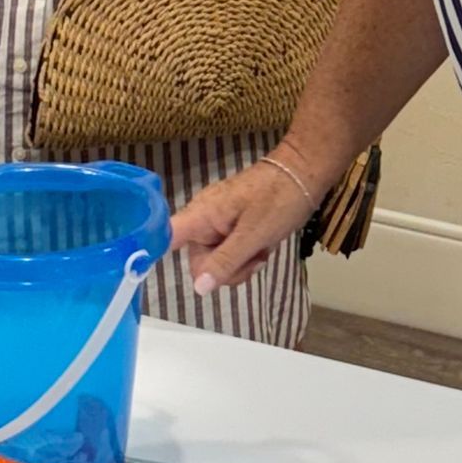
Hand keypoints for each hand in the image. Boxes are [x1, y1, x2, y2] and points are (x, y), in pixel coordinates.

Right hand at [170, 157, 316, 295]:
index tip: (172, 271)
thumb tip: (199, 289)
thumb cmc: (278, 199)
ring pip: (217, 261)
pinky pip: (230, 252)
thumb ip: (225, 261)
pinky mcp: (232, 227)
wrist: (303, 173)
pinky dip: (246, 255)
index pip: (165, 235)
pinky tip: (263, 247)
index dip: (158, 254)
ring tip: (261, 250)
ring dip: (241, 264)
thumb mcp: (254, 235)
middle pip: (199, 261)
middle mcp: (203, 219)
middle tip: (253, 260)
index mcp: (201, 215)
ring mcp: (218, 223)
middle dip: (226, 270)